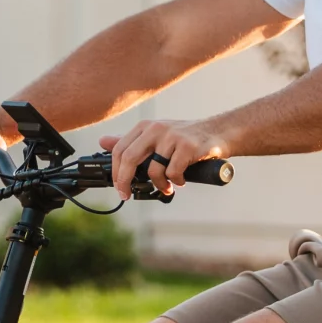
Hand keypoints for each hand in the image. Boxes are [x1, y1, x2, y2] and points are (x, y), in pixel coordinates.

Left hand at [99, 117, 229, 199]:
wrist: (219, 132)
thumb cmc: (185, 138)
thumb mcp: (156, 137)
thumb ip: (131, 141)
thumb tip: (103, 141)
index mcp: (145, 127)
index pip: (120, 150)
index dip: (116, 172)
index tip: (119, 188)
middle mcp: (156, 128)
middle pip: (129, 158)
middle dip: (125, 181)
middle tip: (127, 195)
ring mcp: (173, 136)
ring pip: (153, 170)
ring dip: (159, 185)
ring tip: (168, 187)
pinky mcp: (189, 146)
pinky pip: (173, 172)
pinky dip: (176, 181)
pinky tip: (182, 179)